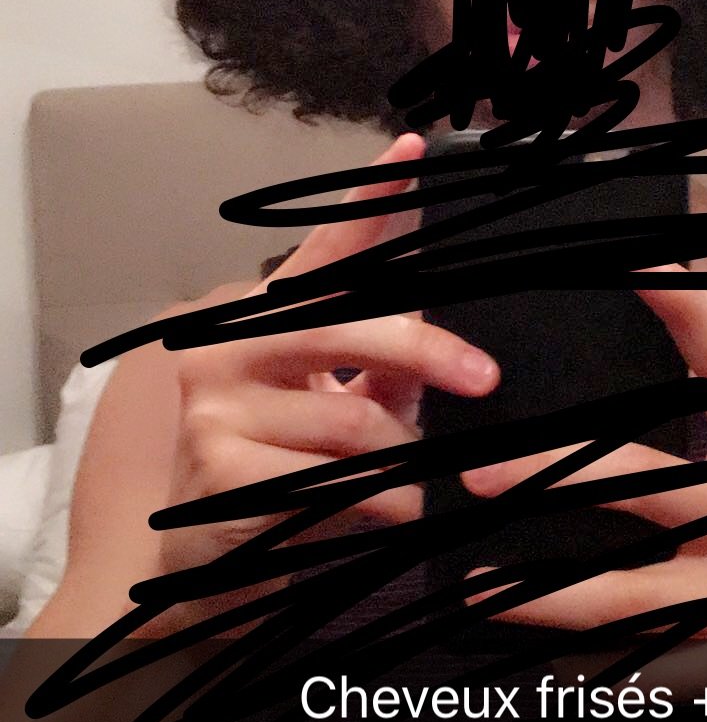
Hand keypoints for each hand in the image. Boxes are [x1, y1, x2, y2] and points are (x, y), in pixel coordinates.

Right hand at [156, 134, 499, 598]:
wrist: (205, 570)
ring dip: (401, 461)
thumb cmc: (283, 476)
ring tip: (397, 486)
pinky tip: (377, 517)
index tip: (411, 151)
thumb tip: (437, 328)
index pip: (322, 253)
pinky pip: (341, 482)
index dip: (369, 204)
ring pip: (357, 419)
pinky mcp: (219, 464)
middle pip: (347, 324)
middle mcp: (226, 346)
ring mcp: (216, 403)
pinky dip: (381, 505)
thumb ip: (379, 366)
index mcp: (260, 320)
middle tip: (485, 378)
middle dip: (427, 351)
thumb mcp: (337, 410)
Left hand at [463, 267, 706, 681]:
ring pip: (632, 597)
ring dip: (547, 597)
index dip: (688, 307)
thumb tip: (638, 353)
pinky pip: (652, 668)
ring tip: (476, 588)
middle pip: (650, 487)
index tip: (636, 262)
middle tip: (483, 475)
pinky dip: (596, 673)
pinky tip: (542, 674)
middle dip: (560, 479)